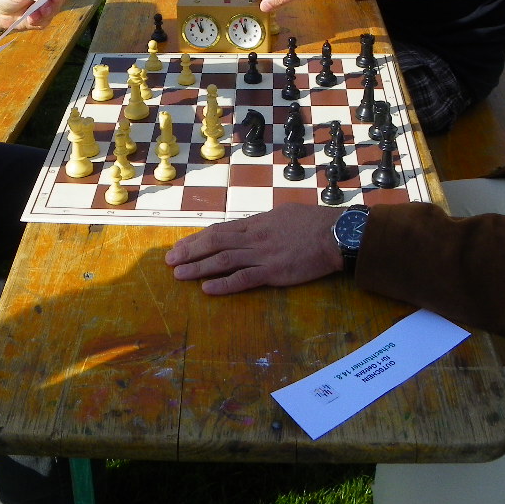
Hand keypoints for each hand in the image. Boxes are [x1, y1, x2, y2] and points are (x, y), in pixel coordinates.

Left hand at [165, 206, 343, 294]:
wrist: (334, 233)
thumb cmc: (312, 222)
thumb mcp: (282, 214)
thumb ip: (263, 222)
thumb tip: (250, 226)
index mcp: (255, 223)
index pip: (218, 231)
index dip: (196, 239)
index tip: (179, 246)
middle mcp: (253, 237)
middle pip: (214, 243)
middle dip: (189, 252)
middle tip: (169, 261)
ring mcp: (262, 254)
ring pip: (223, 260)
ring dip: (198, 268)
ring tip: (179, 275)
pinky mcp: (273, 271)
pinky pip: (243, 278)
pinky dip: (223, 284)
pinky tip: (207, 289)